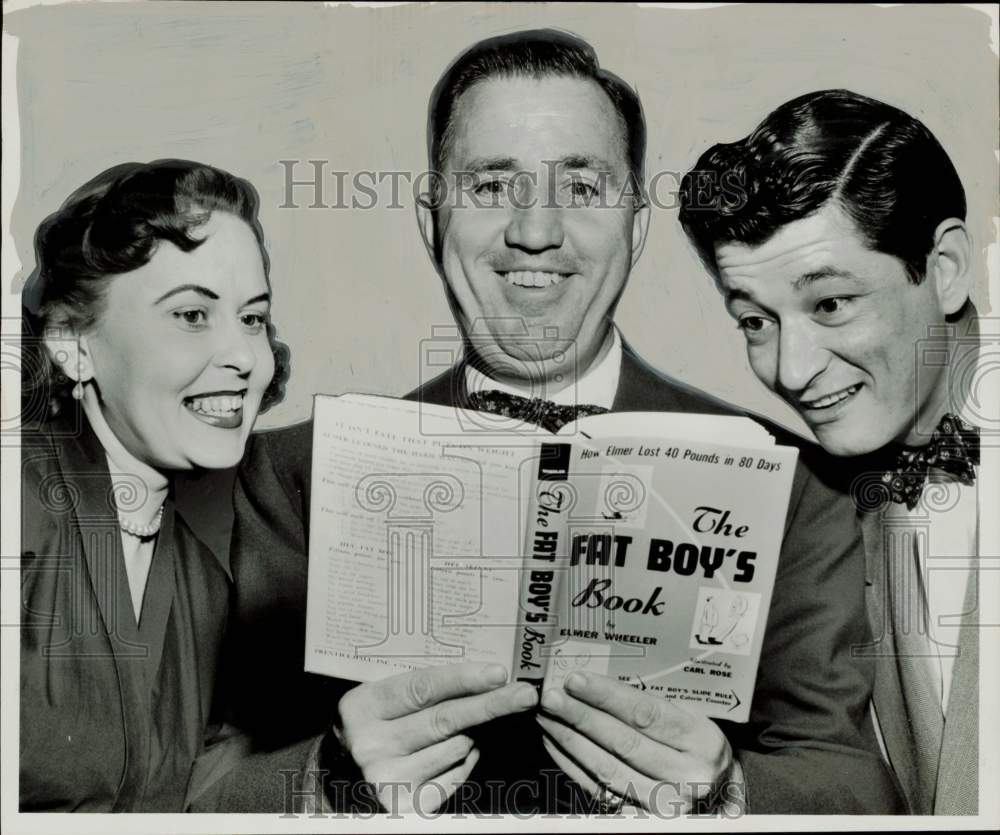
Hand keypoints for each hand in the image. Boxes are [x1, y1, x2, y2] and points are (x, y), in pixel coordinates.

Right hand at [335, 662, 537, 812]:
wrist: (341, 775)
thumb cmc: (374, 724)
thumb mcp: (382, 697)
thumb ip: (421, 686)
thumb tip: (482, 675)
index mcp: (363, 707)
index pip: (422, 689)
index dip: (463, 680)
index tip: (498, 673)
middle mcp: (371, 745)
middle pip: (445, 720)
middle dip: (491, 705)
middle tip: (525, 694)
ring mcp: (388, 779)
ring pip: (457, 748)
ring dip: (476, 733)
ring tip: (470, 724)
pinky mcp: (407, 806)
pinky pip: (456, 774)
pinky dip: (467, 758)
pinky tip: (460, 749)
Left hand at [536, 671, 732, 813]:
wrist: (717, 791)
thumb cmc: (695, 743)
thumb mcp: (690, 717)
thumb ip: (652, 704)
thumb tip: (597, 683)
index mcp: (702, 741)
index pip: (646, 715)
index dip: (607, 696)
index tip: (575, 680)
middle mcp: (687, 776)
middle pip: (623, 742)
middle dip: (581, 716)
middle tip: (551, 696)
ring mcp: (665, 803)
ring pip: (608, 768)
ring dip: (570, 740)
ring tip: (547, 716)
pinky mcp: (642, 817)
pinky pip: (599, 789)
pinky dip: (573, 765)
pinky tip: (556, 743)